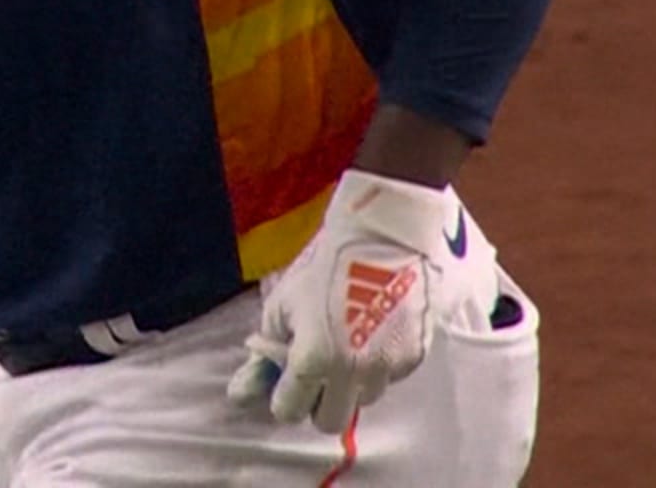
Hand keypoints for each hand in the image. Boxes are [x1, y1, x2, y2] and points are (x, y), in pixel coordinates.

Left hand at [225, 169, 478, 432]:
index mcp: (313, 360)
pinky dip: (380, 366)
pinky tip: (374, 332)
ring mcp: (388, 367)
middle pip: (329, 421)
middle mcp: (352, 373)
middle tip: (317, 370)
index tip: (285, 379)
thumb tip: (239, 396)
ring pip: (363, 400)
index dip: (282, 396)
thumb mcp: (282, 306)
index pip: (288, 411)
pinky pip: (391, 379)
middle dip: (318, 402)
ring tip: (349, 342)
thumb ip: (264, 356)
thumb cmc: (324, 264)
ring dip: (352, 384)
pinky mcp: (415, 357)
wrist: (385, 234)